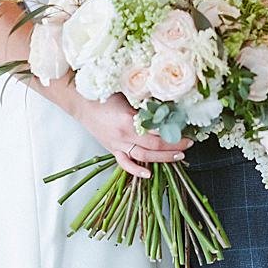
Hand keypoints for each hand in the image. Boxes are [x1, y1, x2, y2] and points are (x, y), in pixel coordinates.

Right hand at [70, 94, 191, 178]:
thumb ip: (144, 103)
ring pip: (143, 156)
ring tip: (178, 156)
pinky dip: (136, 170)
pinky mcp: (111, 148)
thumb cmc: (102, 93)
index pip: (157, 131)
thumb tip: (165, 107)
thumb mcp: (126, 94)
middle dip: (174, 146)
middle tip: (188, 144)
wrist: (79, 101)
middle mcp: (123, 135)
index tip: (186, 130)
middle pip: (154, 145)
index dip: (173, 133)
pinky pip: (124, 162)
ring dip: (163, 158)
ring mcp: (117, 144)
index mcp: (128, 120)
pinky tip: (148, 174)